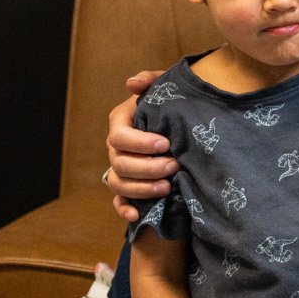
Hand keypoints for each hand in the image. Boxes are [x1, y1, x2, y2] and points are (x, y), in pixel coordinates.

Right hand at [106, 70, 177, 220]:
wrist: (182, 125)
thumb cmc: (172, 104)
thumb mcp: (165, 88)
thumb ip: (151, 81)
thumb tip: (131, 84)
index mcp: (121, 123)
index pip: (119, 136)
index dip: (139, 142)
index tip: (165, 143)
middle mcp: (116, 148)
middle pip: (120, 163)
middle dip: (147, 168)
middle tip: (174, 166)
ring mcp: (119, 169)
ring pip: (119, 184)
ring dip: (141, 189)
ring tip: (166, 188)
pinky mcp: (127, 187)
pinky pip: (118, 203)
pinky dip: (125, 210)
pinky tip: (137, 216)